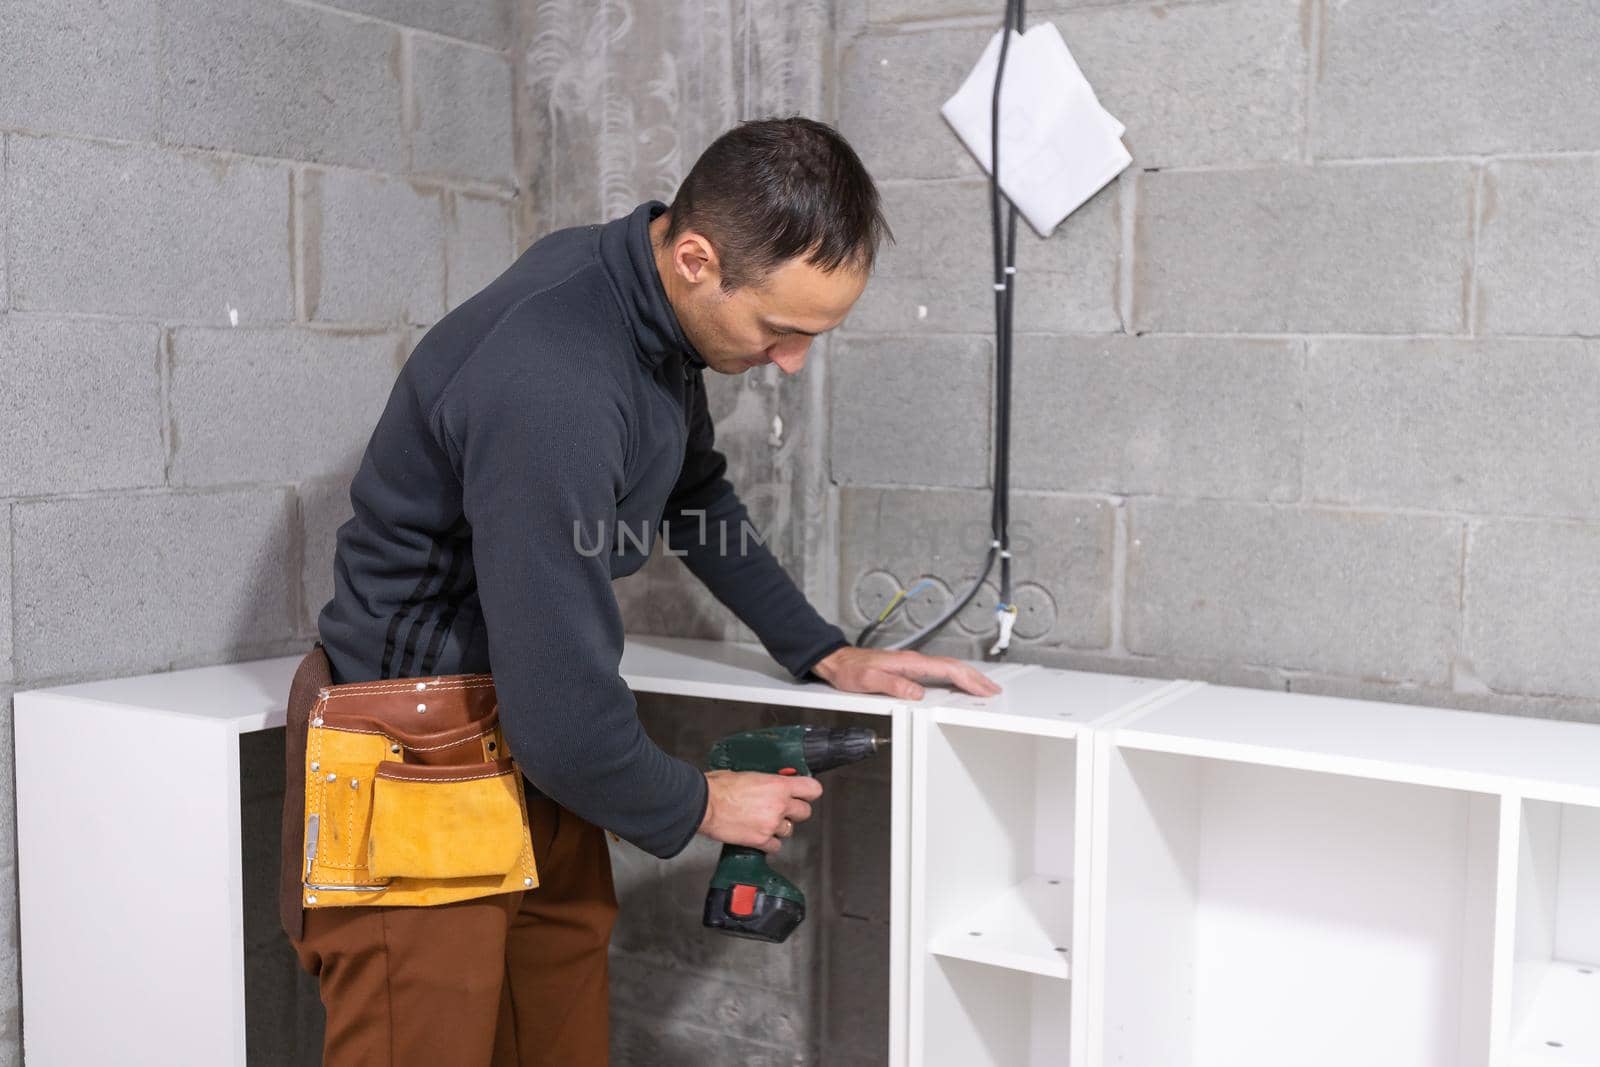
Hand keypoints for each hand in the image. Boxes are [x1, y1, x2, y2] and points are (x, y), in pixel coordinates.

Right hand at [697, 770, 821, 853]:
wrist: (704, 804)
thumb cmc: (718, 786)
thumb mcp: (747, 773)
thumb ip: (766, 780)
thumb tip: (770, 782)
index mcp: (778, 785)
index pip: (812, 789)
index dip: (809, 792)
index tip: (805, 793)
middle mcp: (779, 805)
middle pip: (805, 812)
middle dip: (795, 811)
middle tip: (783, 809)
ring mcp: (771, 824)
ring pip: (789, 830)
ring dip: (780, 827)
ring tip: (764, 822)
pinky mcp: (761, 840)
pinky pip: (775, 846)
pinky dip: (769, 843)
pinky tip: (759, 835)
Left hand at [811, 646, 1001, 700]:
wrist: (838, 662)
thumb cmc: (851, 671)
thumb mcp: (869, 681)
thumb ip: (894, 686)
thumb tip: (917, 694)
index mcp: (909, 663)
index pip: (947, 669)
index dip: (968, 680)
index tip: (983, 689)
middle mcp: (914, 661)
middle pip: (953, 667)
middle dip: (975, 678)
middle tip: (993, 689)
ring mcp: (912, 664)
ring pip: (948, 668)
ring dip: (967, 677)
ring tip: (983, 687)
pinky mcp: (908, 669)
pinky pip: (938, 672)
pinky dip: (954, 678)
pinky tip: (958, 684)